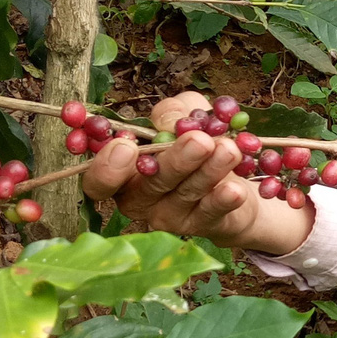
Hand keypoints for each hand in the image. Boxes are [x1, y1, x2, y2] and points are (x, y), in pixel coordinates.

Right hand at [81, 91, 308, 250]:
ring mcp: (168, 216)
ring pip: (186, 193)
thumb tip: (169, 121)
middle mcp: (140, 198)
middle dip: (175, 161)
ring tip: (228, 150)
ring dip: (209, 171)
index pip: (101, 180)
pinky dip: (223, 200)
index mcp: (125, 171)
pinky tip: (235, 190)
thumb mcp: (186, 114)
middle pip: (150, 184)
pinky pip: (210, 213)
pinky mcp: (200, 226)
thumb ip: (173, 110)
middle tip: (199, 141)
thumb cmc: (199, 140)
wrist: (234, 177)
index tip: (127, 146)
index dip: (107, 168)